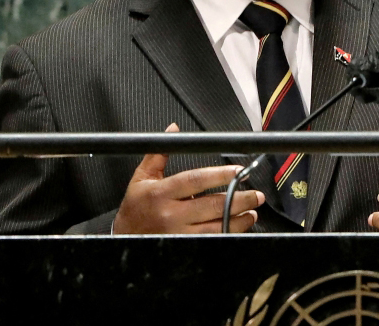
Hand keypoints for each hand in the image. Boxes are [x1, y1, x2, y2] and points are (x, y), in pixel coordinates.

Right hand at [113, 124, 264, 233]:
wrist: (123, 240)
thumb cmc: (135, 207)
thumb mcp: (141, 178)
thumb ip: (159, 154)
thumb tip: (173, 130)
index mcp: (161, 192)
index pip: (195, 180)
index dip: (220, 175)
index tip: (239, 171)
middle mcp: (170, 214)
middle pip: (211, 205)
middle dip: (239, 199)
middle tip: (256, 194)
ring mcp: (178, 234)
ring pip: (215, 227)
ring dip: (238, 219)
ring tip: (252, 211)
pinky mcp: (184, 248)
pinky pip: (211, 242)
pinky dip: (228, 234)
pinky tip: (238, 227)